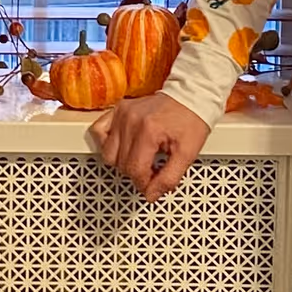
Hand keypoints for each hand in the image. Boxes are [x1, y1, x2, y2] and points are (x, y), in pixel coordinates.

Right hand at [87, 92, 211, 200]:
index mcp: (149, 131)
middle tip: (153, 168)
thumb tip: (151, 195)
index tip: (153, 184)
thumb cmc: (191, 120)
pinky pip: (99, 132)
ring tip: (140, 157)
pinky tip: (123, 146)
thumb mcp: (188, 154)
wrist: (191, 95)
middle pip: (121, 164)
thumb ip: (169, 178)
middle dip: (137, 173)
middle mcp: (131, 120)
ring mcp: (122, 113)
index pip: (135, 170)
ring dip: (123, 162)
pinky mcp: (118, 109)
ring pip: (108, 153)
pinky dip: (107, 143)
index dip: (144, 184)